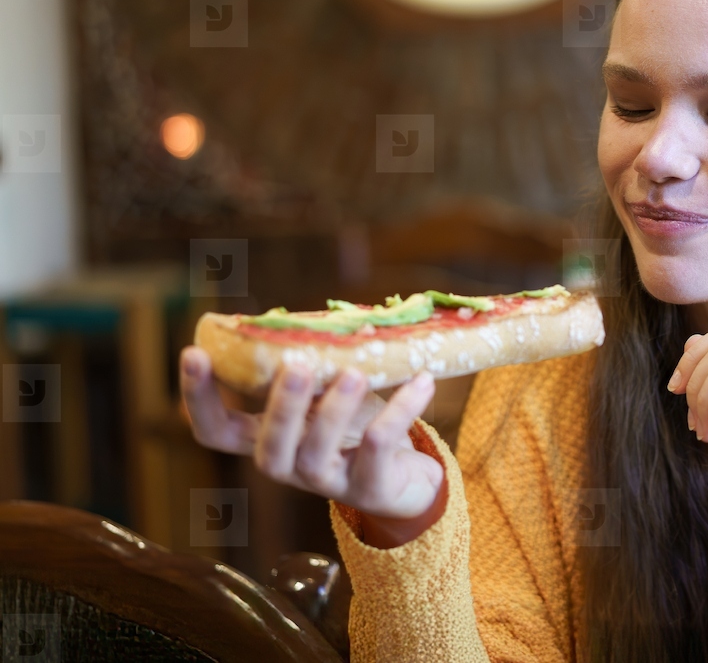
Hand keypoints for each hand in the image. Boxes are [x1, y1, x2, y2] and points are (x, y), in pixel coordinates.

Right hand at [180, 347, 444, 528]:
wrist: (408, 477)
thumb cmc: (357, 425)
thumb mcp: (327, 392)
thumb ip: (312, 363)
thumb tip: (300, 310)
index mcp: (268, 438)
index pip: (215, 431)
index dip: (199, 397)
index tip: (193, 353)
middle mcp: (289, 465)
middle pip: (266, 450)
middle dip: (279, 407)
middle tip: (295, 366)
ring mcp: (328, 483)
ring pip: (316, 452)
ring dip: (334, 410)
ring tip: (354, 374)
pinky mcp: (371, 488)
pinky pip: (378, 447)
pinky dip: (401, 409)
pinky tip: (422, 380)